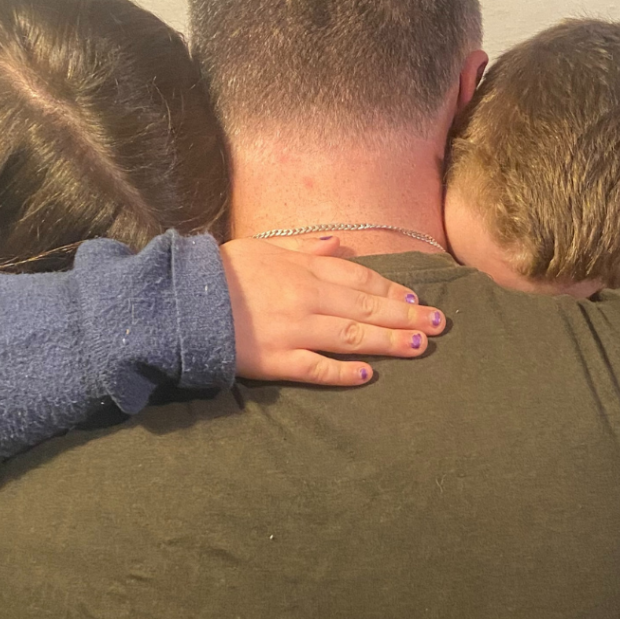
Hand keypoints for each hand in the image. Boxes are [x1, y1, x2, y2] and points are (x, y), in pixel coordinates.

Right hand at [220, 236, 444, 385]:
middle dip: (405, 317)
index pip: (360, 280)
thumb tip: (338, 243)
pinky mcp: (275, 361)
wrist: (181, 301)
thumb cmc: (222, 272)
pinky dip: (343, 373)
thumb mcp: (262, 246)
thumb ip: (304, 247)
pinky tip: (368, 375)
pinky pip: (316, 368)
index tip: (417, 299)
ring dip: (388, 342)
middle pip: (365, 308)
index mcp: (303, 270)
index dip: (391, 291)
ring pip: (351, 336)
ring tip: (419, 346)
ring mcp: (293, 331)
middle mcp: (306, 299)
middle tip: (438, 324)